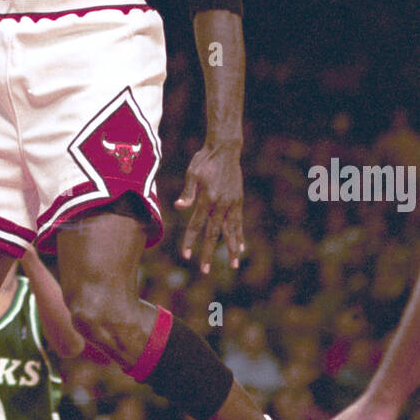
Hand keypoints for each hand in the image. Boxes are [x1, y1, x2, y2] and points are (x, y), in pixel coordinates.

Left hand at [175, 142, 243, 272]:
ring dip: (230, 249)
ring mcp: (232, 203)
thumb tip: (178, 207)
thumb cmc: (204, 160)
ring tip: (233, 265)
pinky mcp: (238, 200)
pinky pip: (238, 222)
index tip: (186, 255)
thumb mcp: (192, 173)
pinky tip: (240, 246)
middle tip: (205, 270)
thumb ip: (188, 192)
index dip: (190, 241)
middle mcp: (221, 204)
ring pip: (230, 231)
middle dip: (208, 252)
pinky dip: (239, 235)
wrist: (224, 149)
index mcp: (207, 198)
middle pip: (213, 233)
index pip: (196, 225)